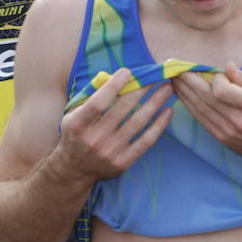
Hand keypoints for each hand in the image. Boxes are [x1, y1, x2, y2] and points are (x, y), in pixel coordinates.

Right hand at [53, 68, 172, 182]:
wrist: (75, 170)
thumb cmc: (76, 134)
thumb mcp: (73, 115)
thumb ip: (91, 96)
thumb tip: (116, 77)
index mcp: (77, 125)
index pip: (97, 102)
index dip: (113, 86)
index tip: (128, 72)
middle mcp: (93, 139)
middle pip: (123, 109)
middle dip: (142, 89)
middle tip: (157, 75)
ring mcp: (109, 152)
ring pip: (138, 122)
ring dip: (155, 103)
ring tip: (167, 88)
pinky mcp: (124, 162)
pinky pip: (146, 141)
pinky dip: (159, 125)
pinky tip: (168, 111)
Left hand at [174, 65, 241, 162]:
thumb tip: (227, 67)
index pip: (222, 91)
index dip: (214, 79)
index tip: (218, 75)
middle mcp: (239, 121)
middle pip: (206, 99)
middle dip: (188, 81)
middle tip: (176, 68)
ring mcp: (228, 132)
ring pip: (200, 109)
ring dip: (184, 93)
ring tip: (174, 79)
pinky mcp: (222, 138)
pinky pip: (201, 120)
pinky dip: (190, 106)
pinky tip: (182, 96)